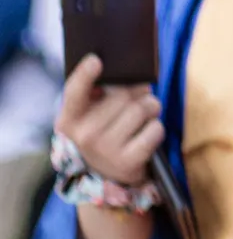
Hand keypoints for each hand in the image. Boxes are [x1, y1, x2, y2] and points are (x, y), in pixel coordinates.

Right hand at [58, 60, 162, 193]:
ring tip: (143, 117)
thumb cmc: (102, 135)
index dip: (84, 75)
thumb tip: (131, 76)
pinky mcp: (128, 162)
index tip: (96, 60)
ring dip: (151, 108)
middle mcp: (84, 135)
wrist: (106, 177)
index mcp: (69, 120)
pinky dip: (157, 128)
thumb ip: (97, 95)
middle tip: (138, 97)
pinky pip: (156, 129)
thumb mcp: (88, 118)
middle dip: (138, 92)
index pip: (74, 92)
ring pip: (143, 108)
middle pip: (123, 95)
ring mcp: (106, 150)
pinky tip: (146, 135)